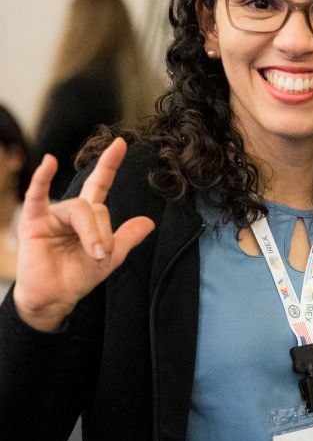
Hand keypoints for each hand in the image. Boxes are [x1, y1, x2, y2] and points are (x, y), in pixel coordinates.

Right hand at [13, 138, 154, 331]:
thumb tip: (149, 222)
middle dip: (103, 232)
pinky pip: (38, 195)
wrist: (56, 297)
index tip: (120, 144)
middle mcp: (71, 211)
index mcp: (89, 216)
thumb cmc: (78, 276)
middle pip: (95, 207)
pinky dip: (42, 178)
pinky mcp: (34, 222)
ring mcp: (52, 214)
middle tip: (101, 255)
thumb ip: (128, 237)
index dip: (109, 165)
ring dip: (91, 233)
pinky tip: (48, 163)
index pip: (100, 184)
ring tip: (93, 254)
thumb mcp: (111, 257)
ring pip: (79, 209)